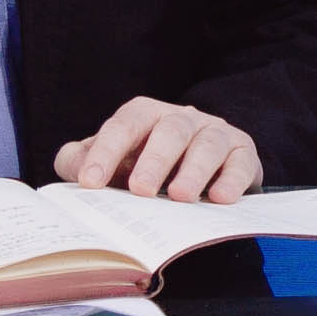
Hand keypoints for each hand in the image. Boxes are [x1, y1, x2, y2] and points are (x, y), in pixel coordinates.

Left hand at [51, 96, 262, 201]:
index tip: (91, 181)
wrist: (201, 171)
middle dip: (155, 160)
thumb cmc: (145, 165)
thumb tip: (73, 167)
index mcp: (146, 115)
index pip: (125, 124)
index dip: (106, 151)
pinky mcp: (243, 154)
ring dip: (195, 169)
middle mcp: (182, 119)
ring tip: (180, 197)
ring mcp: (216, 134)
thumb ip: (82, 161)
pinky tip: (220, 199)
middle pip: (170, 130)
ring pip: (208, 143)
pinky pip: (241, 162)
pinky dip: (233, 180)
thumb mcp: (111, 160)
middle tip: (140, 191)